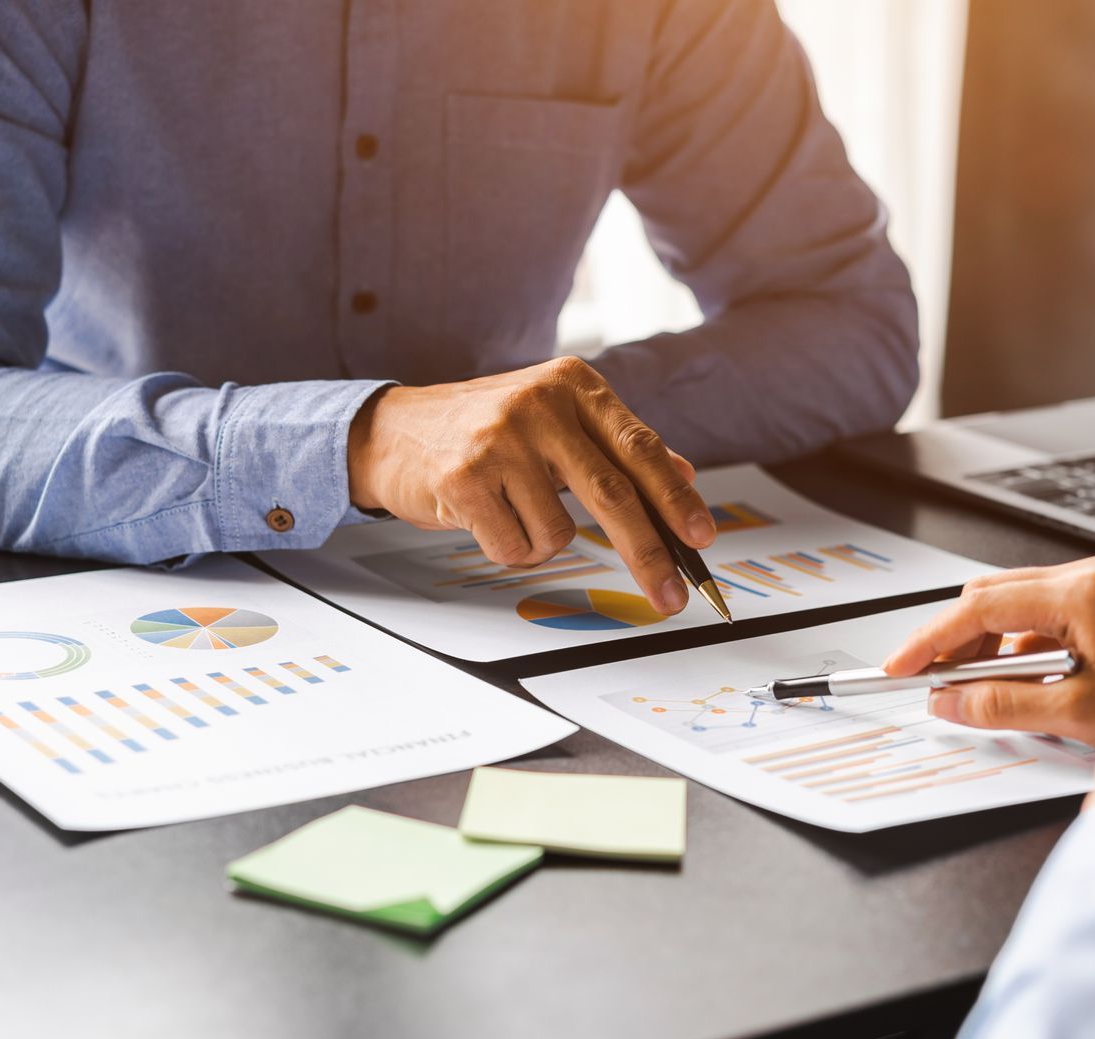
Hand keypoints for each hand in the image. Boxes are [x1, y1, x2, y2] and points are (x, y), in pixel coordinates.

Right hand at [346, 357, 715, 614]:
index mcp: (574, 386)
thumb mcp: (556, 421)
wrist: (393, 431)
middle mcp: (541, 405)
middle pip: (613, 494)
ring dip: (541, 541)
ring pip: (558, 533)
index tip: (702, 538)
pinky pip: (515, 546)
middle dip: (648, 554)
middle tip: (673, 596)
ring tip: (510, 508)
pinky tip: (484, 514)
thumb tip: (683, 478)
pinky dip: (507, 546)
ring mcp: (501, 440)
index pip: (641, 448)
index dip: (676, 499)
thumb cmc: (485, 430)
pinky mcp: (465, 477)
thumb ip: (617, 447)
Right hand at [882, 557, 1094, 742]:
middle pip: (990, 595)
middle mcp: (1087, 577)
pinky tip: (1010, 681)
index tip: (903, 665)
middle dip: (952, 639)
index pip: (981, 606)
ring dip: (983, 644)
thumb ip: (1002, 706)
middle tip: (927, 679)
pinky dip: (1012, 646)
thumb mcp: (1075, 711)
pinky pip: (1037, 614)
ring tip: (968, 688)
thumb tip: (949, 702)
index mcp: (1081, 593)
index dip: (933, 639)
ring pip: (1010, 604)